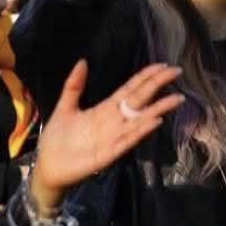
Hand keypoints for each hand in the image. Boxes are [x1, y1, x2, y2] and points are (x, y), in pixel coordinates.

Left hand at [29, 61, 183, 211]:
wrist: (48, 165)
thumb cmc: (58, 137)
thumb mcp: (65, 106)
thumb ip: (74, 85)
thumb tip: (83, 60)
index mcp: (106, 108)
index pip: (131, 89)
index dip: (146, 77)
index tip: (163, 65)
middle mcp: (114, 120)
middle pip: (140, 99)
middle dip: (158, 85)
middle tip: (176, 71)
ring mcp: (114, 136)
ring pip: (141, 119)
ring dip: (158, 108)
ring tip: (177, 98)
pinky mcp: (109, 153)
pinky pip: (129, 140)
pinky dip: (142, 130)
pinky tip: (155, 121)